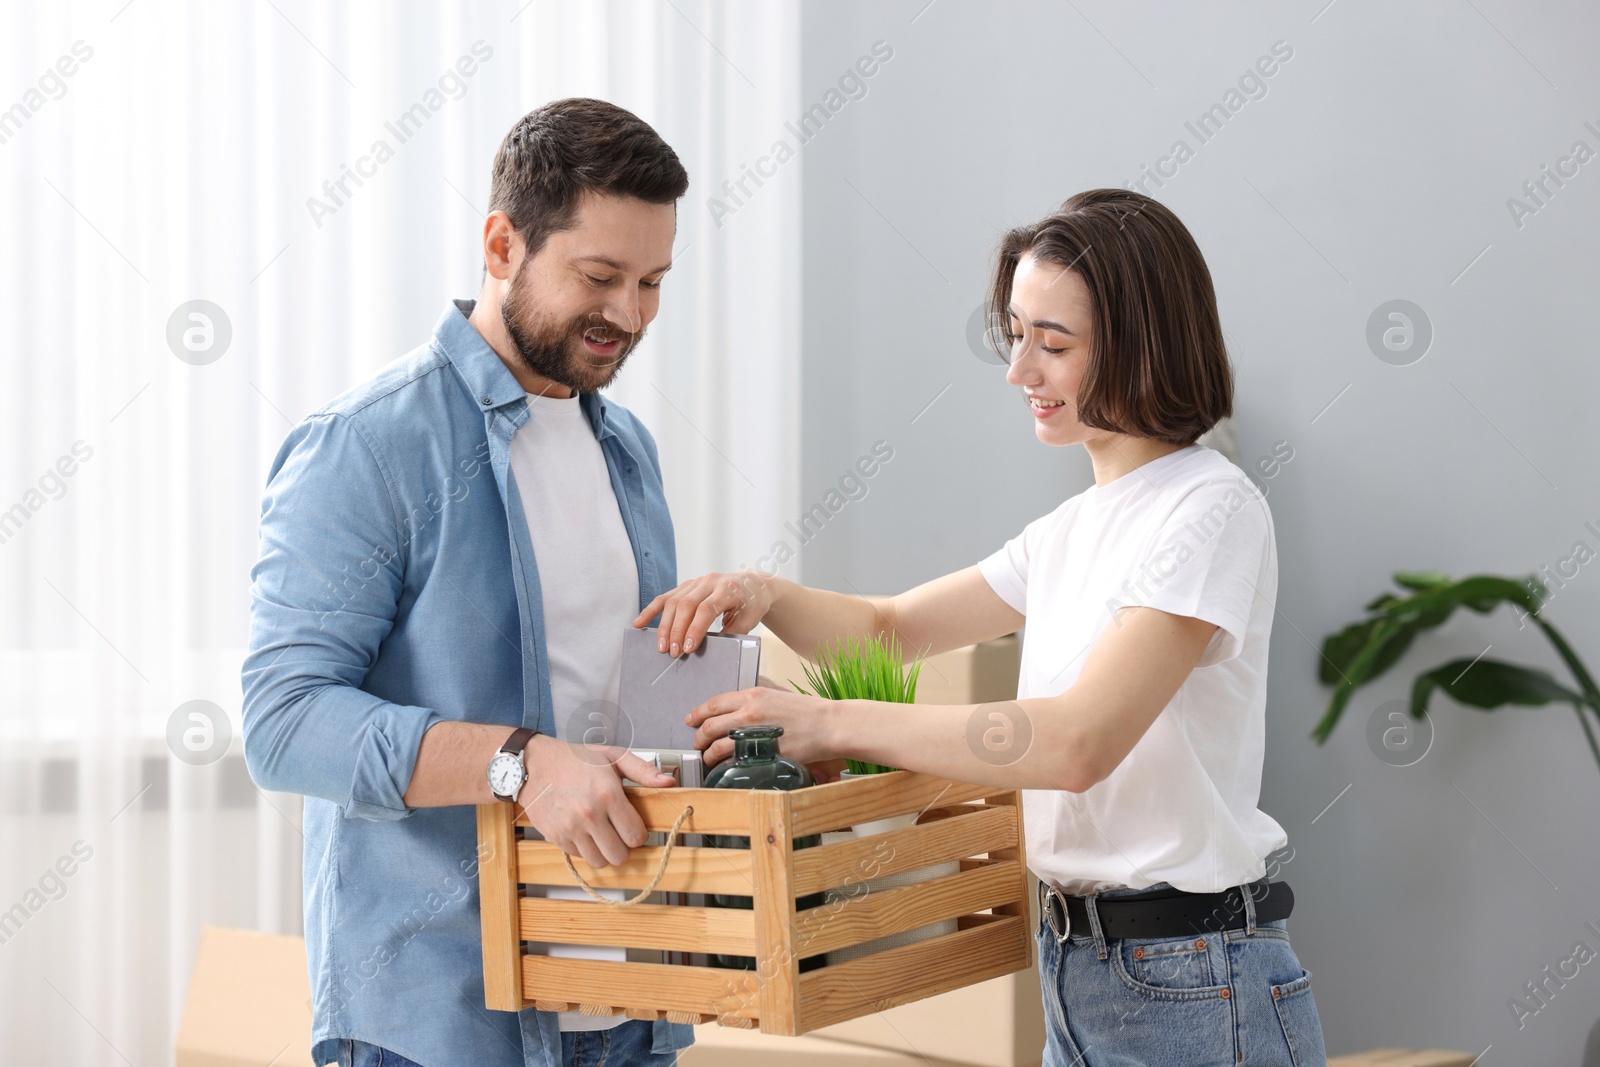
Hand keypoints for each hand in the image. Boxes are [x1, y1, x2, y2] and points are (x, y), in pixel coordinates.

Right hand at [516, 734, 675, 868]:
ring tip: (600, 833)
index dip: (637, 833)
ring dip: (603, 852)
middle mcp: (589, 815)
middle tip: (618, 833)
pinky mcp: (555, 836)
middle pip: (619, 856)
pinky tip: (582, 830)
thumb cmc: (576, 758)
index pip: (636, 836)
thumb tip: (669, 781)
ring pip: (599, 861)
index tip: (632, 825)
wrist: (535, 763)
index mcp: (608, 795)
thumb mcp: (613, 756)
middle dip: (623, 847)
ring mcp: (570, 828)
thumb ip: (643, 771)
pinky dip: (583, 848)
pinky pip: (578, 856)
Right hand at [632, 569, 775, 656]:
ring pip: (673, 601)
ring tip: (661, 648)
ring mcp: (696, 581)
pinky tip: (639, 623)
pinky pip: (665, 597)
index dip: (695, 629)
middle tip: (673, 653)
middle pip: (686, 605)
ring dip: (664, 626)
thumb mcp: (751, 618)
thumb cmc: (753, 603)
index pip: (706, 609)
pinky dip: (651, 610)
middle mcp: (709, 581)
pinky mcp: (686, 585)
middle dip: (677, 631)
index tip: (689, 649)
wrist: (753, 582)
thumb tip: (713, 649)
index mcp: (727, 589)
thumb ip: (733, 632)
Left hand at [686, 686, 838, 768]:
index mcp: (752, 696)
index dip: (697, 713)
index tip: (691, 720)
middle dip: (698, 737)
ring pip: (718, 747)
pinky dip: (726, 766)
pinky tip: (725, 768)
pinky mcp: (763, 754)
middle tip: (697, 743)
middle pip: (710, 726)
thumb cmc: (807, 711)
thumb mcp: (777, 693)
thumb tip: (737, 701)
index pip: (714, 704)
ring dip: (708, 755)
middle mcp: (749, 713)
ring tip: (708, 759)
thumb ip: (755, 697)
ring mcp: (755, 735)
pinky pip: (735, 762)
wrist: (828, 725)